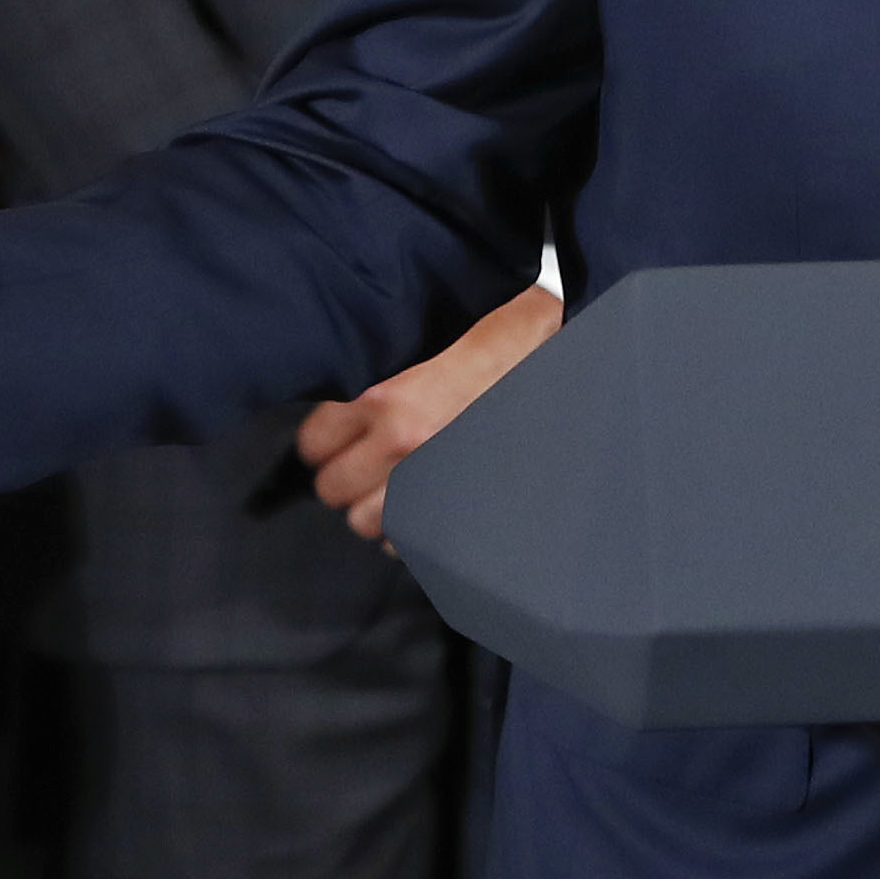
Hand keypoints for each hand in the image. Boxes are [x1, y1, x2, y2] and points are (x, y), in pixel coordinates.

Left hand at [295, 284, 563, 544]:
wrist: (565, 362)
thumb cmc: (512, 341)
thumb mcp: (440, 335)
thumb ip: (387, 363)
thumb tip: (347, 386)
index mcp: (388, 398)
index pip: (314, 443)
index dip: (326, 439)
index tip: (340, 435)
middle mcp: (403, 446)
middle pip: (332, 490)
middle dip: (346, 477)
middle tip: (366, 461)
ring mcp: (430, 485)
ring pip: (364, 524)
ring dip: (376, 506)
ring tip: (397, 483)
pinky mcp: (458, 514)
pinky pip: (408, 543)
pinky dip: (410, 529)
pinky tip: (425, 503)